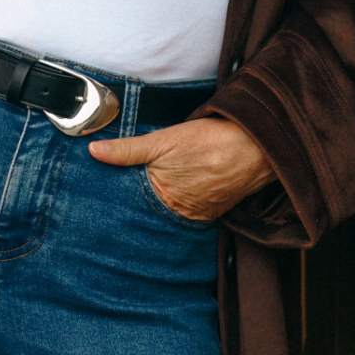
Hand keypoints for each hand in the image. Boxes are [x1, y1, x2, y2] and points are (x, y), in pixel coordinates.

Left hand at [89, 112, 274, 221]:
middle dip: (142, 200)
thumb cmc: (213, 140)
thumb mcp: (165, 140)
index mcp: (166, 199)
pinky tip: (182, 185)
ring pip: (172, 207)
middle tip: (131, 188)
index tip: (104, 193)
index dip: (121, 196)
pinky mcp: (217, 209)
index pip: (134, 203)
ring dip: (165, 199)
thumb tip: (94, 152)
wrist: (261, 147)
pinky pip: (192, 206)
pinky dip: (184, 198)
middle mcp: (183, 214)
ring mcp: (202, 213)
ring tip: (162, 183)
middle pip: (153, 208)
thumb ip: (128, 150)